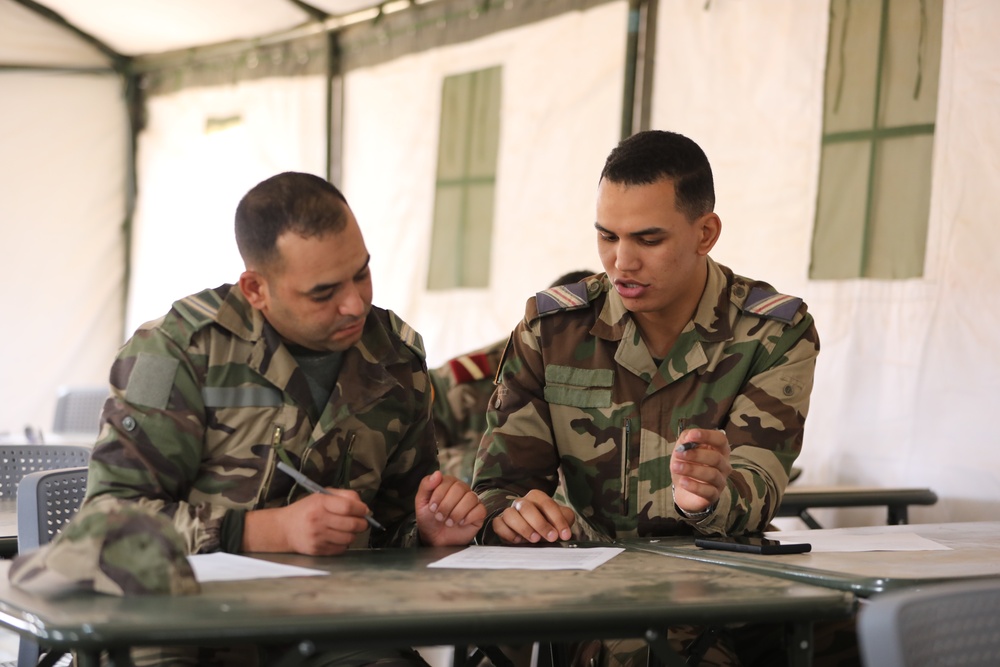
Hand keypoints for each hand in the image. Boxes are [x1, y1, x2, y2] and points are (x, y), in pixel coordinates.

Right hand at [243, 488, 370, 555]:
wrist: (284, 529)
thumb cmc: (306, 510)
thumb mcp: (321, 496)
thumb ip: (344, 496)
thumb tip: (364, 507)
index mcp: (320, 503)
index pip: (348, 506)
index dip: (361, 509)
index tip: (364, 510)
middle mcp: (318, 520)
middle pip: (352, 524)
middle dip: (362, 523)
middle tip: (362, 522)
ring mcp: (318, 537)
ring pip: (349, 538)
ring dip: (353, 534)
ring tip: (348, 529)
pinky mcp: (318, 550)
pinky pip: (341, 549)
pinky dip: (344, 543)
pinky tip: (338, 537)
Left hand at [416, 471, 485, 545]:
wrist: (435, 539)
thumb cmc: (429, 519)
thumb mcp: (421, 502)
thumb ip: (426, 485)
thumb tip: (437, 473)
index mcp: (448, 484)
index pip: (448, 481)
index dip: (439, 494)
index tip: (432, 507)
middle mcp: (462, 490)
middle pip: (460, 488)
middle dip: (447, 505)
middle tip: (439, 517)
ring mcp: (471, 501)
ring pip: (470, 498)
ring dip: (457, 513)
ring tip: (448, 522)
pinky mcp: (479, 513)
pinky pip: (480, 510)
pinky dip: (468, 518)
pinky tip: (460, 523)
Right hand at [492, 489, 574, 544]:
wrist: (536, 532)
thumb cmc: (549, 524)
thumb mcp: (562, 519)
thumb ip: (566, 519)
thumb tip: (564, 530)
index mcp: (537, 497)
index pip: (546, 504)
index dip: (557, 519)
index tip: (565, 534)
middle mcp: (521, 502)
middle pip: (527, 508)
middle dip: (540, 524)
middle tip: (551, 537)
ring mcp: (509, 512)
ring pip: (510, 514)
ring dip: (523, 528)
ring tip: (535, 540)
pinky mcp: (500, 523)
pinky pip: (498, 524)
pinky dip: (507, 533)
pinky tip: (518, 541)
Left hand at [670, 428, 731, 513]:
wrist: (683, 489)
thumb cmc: (687, 464)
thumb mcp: (683, 449)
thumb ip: (686, 438)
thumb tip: (690, 435)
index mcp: (719, 450)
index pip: (720, 440)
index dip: (707, 436)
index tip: (692, 435)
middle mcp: (724, 465)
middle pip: (716, 458)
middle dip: (695, 454)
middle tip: (678, 454)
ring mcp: (720, 481)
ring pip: (712, 474)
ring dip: (691, 469)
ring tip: (675, 467)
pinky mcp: (714, 495)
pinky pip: (708, 491)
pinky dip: (694, 486)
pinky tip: (683, 482)